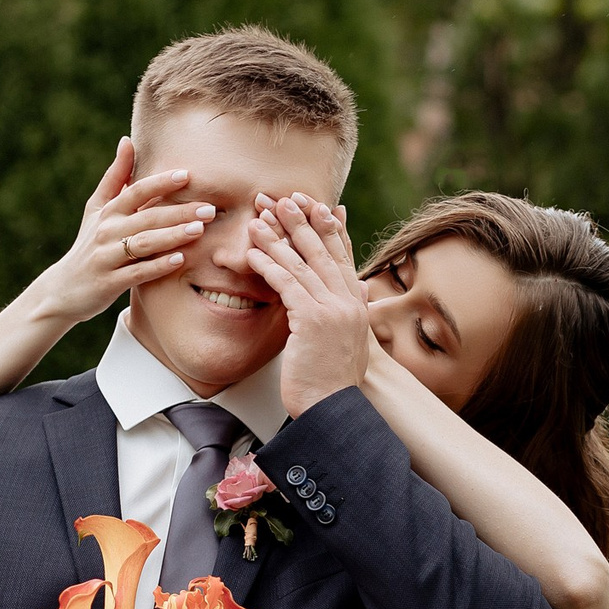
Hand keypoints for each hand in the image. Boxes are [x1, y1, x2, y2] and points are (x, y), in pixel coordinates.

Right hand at [24, 138, 215, 327]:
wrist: (64, 289)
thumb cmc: (89, 244)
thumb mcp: (97, 209)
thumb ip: (116, 177)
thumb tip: (127, 140)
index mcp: (108, 211)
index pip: (136, 191)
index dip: (160, 182)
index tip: (187, 175)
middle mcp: (106, 231)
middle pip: (146, 217)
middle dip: (179, 211)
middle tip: (210, 208)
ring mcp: (107, 257)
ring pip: (144, 243)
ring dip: (172, 236)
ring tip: (199, 230)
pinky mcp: (109, 282)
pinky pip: (137, 273)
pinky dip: (158, 266)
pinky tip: (180, 260)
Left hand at [246, 193, 367, 415]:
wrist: (333, 409)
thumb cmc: (332, 384)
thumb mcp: (348, 344)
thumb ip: (348, 315)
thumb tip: (356, 292)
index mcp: (357, 306)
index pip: (342, 256)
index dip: (328, 228)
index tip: (314, 205)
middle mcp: (349, 302)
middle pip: (322, 251)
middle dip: (300, 221)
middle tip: (280, 198)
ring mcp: (332, 310)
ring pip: (301, 263)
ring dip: (277, 237)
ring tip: (257, 217)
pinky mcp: (312, 319)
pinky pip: (286, 283)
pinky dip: (267, 264)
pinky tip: (251, 251)